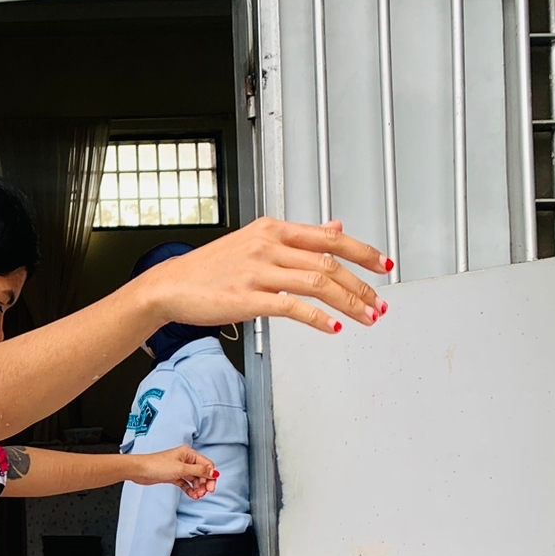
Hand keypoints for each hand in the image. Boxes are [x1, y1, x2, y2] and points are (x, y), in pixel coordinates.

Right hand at [133, 218, 390, 334]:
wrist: (170, 285)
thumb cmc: (209, 268)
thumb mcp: (255, 240)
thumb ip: (298, 236)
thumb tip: (334, 228)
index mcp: (272, 229)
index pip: (329, 238)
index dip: (362, 251)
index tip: (383, 265)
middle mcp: (267, 246)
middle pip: (329, 263)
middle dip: (362, 285)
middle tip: (379, 301)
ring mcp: (257, 271)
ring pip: (318, 284)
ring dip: (349, 303)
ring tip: (366, 317)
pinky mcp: (247, 298)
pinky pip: (292, 307)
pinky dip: (318, 319)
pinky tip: (332, 327)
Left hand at [134, 446, 216, 499]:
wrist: (140, 470)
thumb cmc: (157, 465)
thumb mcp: (181, 469)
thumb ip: (198, 471)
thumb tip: (213, 472)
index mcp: (188, 453)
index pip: (206, 464)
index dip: (210, 476)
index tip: (211, 487)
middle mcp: (185, 460)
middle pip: (201, 472)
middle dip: (204, 483)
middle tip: (204, 493)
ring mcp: (179, 468)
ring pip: (194, 479)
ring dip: (197, 488)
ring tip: (197, 495)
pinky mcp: (173, 476)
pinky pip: (186, 483)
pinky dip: (190, 489)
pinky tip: (192, 495)